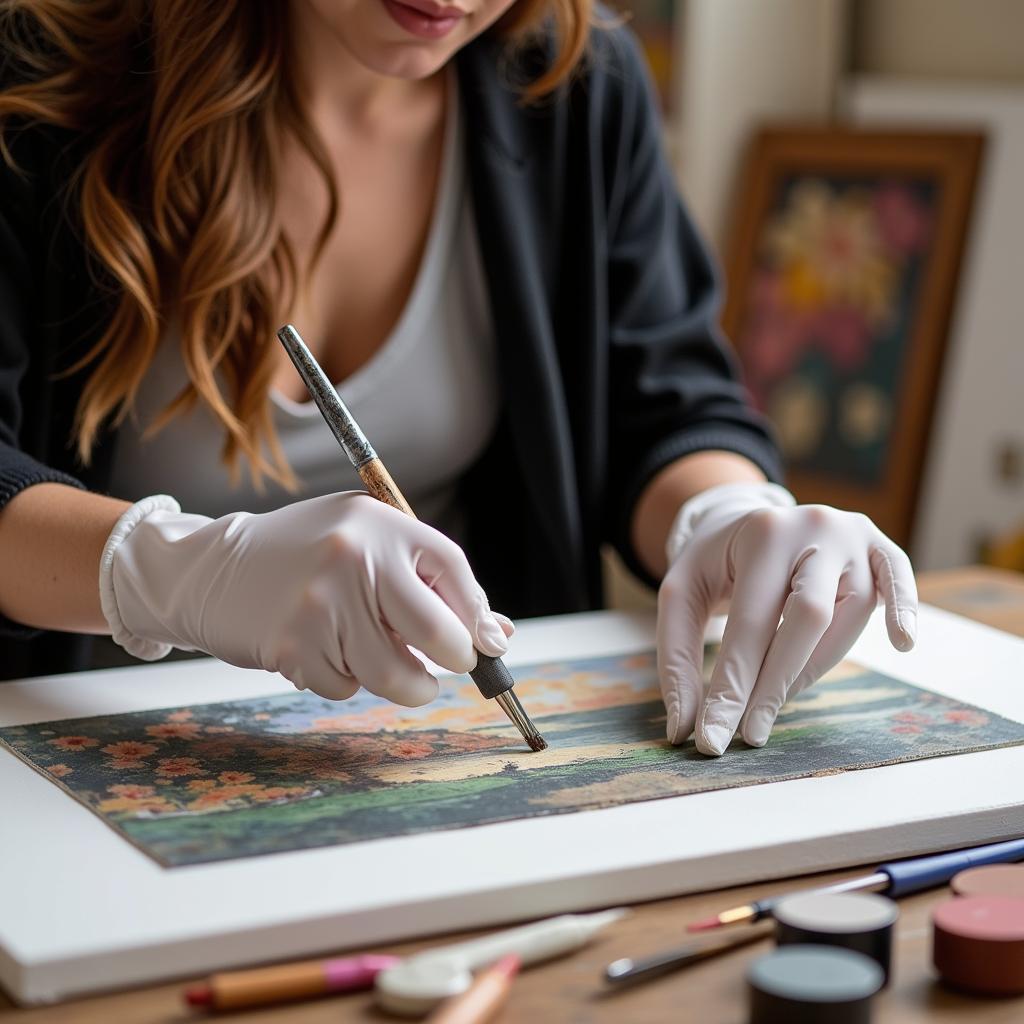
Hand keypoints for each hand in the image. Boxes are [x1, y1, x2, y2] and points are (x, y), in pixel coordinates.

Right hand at [101, 492, 512, 705]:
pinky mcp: (295, 645)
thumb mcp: (365, 544)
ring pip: (395, 673)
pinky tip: (325, 650)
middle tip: (446, 666)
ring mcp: (322, 604)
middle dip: (455, 661)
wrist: (214, 568)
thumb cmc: (307, 556)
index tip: (484, 642)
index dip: (477, 614)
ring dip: (407, 685)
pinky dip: (346, 681)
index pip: (452, 570)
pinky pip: (347, 687)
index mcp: (379, 523)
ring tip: (397, 670)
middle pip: (437, 634)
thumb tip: (497, 636)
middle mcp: (354, 557)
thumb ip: (428, 582)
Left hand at [657, 482, 917, 755]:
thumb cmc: (715, 564)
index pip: (750, 622)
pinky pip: (899, 577)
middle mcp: (812, 527)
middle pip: (807, 616)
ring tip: (774, 704)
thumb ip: (676, 657)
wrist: (747, 517)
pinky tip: (902, 643)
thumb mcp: (681, 593)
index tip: (713, 740)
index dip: (732, 686)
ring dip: (813, 667)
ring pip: (848, 614)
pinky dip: (904, 609)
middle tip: (749, 735)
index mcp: (761, 533)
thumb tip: (681, 728)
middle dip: (775, 683)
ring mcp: (852, 535)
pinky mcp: (879, 546)